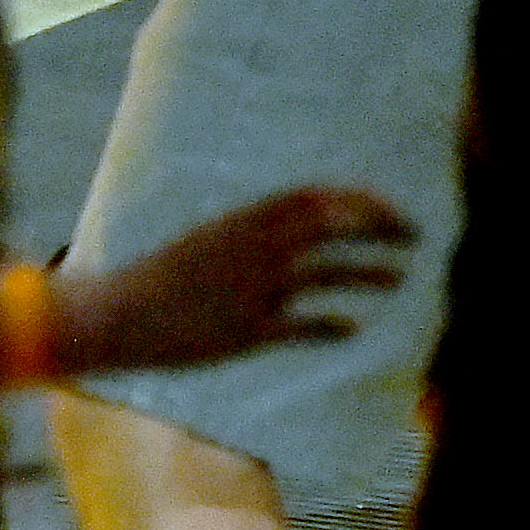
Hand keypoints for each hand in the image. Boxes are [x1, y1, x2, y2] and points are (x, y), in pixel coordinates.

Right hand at [63, 183, 411, 373]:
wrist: (116, 315)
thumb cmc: (159, 279)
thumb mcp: (204, 243)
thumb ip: (248, 236)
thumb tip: (292, 230)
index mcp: (237, 221)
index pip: (310, 197)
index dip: (356, 199)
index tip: (389, 208)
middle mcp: (249, 248)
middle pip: (327, 226)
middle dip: (376, 226)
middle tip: (413, 233)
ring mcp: (250, 290)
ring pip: (324, 272)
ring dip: (368, 273)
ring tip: (400, 277)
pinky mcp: (246, 331)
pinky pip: (301, 327)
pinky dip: (331, 326)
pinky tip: (353, 328)